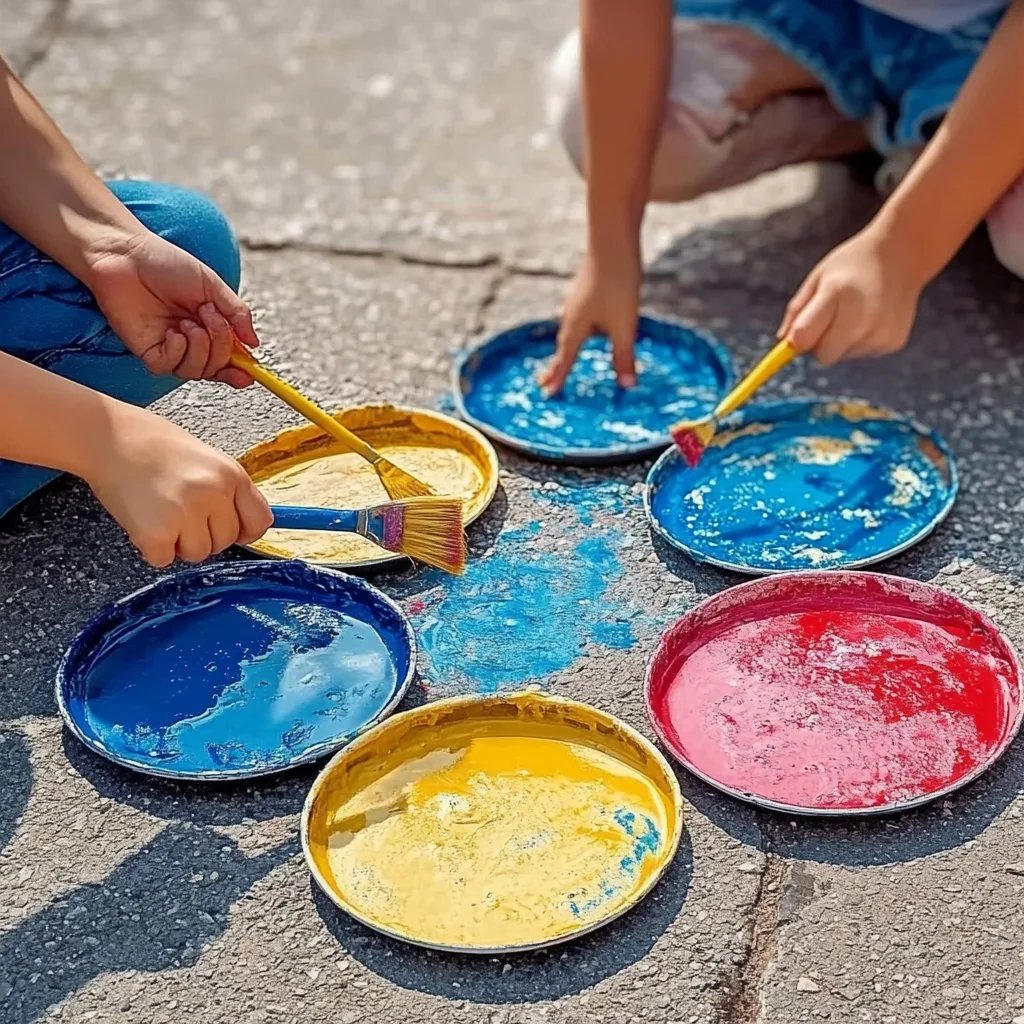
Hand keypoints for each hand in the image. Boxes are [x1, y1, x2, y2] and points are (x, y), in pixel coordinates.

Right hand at [84, 405, 272, 567]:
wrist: (108, 436)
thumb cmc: (153, 443)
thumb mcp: (207, 459)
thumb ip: (228, 491)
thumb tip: (245, 526)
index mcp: (231, 474)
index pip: (260, 521)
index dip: (245, 530)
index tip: (234, 531)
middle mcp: (214, 494)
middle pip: (226, 541)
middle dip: (205, 534)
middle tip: (180, 512)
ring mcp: (185, 514)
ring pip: (198, 554)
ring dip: (179, 542)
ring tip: (162, 512)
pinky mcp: (155, 532)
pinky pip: (163, 559)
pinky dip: (152, 548)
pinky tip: (144, 520)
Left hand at [86, 230, 258, 387]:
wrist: (125, 253)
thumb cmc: (165, 262)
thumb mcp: (212, 285)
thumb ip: (237, 313)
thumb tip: (253, 343)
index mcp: (208, 325)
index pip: (228, 358)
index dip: (240, 369)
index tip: (250, 373)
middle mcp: (190, 340)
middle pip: (215, 366)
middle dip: (220, 346)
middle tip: (209, 316)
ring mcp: (168, 346)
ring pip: (194, 371)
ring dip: (200, 348)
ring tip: (189, 322)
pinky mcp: (146, 349)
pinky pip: (168, 367)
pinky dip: (177, 352)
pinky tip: (173, 332)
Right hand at [539, 247, 641, 394]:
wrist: (613, 239)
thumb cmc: (618, 282)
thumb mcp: (624, 324)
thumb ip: (624, 355)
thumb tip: (627, 386)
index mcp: (576, 326)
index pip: (565, 358)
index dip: (558, 377)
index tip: (547, 393)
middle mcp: (571, 314)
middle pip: (563, 345)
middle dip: (556, 365)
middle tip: (543, 382)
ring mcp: (578, 300)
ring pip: (571, 330)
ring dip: (566, 347)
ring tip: (562, 359)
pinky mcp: (587, 289)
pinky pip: (579, 317)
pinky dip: (578, 331)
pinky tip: (585, 325)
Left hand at [778, 226, 925, 365]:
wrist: (902, 253)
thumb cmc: (852, 265)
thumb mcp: (818, 278)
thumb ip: (797, 311)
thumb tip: (784, 342)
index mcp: (838, 293)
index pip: (804, 337)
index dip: (796, 340)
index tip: (794, 339)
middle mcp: (863, 316)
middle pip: (824, 355)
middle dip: (819, 343)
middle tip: (829, 318)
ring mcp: (882, 332)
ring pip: (843, 356)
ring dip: (841, 340)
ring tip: (856, 311)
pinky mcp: (893, 342)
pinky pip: (860, 353)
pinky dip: (860, 341)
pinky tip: (872, 317)